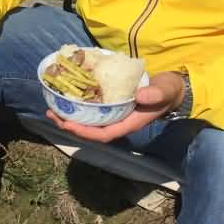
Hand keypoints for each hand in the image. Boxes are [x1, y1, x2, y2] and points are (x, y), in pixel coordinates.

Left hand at [48, 71, 186, 142]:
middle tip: (52, 114)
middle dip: (70, 125)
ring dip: (71, 117)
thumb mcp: (164, 91)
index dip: (85, 132)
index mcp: (129, 123)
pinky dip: (79, 106)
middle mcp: (119, 121)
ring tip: (53, 109)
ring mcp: (115, 114)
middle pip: (91, 131)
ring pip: (89, 122)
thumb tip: (139, 96)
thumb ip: (155, 94)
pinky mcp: (113, 105)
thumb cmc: (168, 91)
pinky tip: (68, 98)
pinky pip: (93, 110)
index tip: (68, 125)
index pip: (104, 134)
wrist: (171, 88)